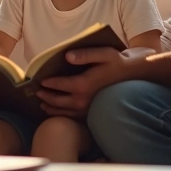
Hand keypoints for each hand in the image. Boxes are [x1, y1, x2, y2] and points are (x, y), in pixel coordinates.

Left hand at [36, 47, 151, 118]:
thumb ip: (84, 54)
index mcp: (84, 84)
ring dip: (51, 108)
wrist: (134, 75)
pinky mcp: (92, 113)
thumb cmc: (117, 61)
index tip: (38, 79)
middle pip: (58, 101)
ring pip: (64, 112)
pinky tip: (56, 111)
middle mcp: (84, 99)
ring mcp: (88, 108)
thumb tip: (66, 56)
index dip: (47, 82)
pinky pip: (73, 117)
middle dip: (46, 96)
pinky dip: (61, 115)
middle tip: (36, 92)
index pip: (59, 85)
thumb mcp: (103, 53)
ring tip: (42, 103)